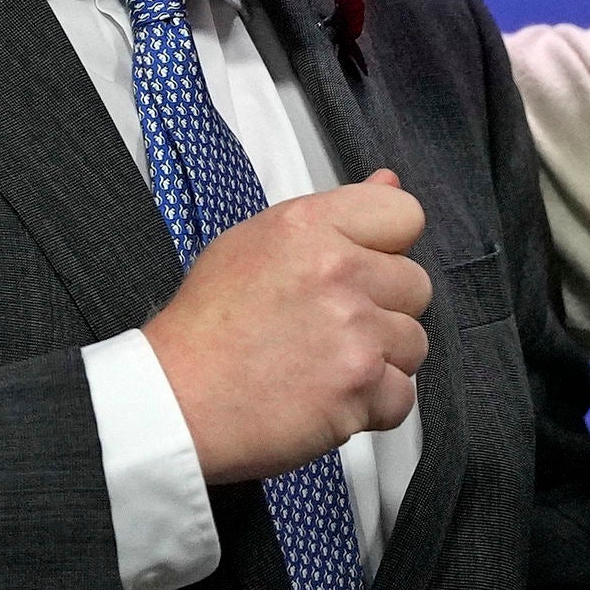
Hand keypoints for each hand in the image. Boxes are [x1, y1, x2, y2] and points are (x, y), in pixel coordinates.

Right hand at [143, 172, 432, 482]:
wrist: (173, 401)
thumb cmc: (206, 329)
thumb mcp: (256, 243)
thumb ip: (333, 214)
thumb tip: (388, 182)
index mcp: (307, 226)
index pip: (404, 215)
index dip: (388, 247)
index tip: (364, 269)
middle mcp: (336, 271)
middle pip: (416, 284)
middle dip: (383, 310)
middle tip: (328, 327)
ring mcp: (353, 330)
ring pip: (414, 343)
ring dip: (380, 361)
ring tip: (324, 365)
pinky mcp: (360, 385)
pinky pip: (403, 397)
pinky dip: (372, 407)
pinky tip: (328, 398)